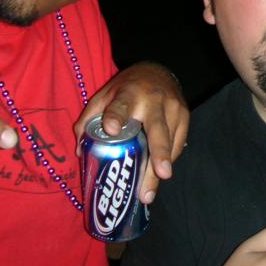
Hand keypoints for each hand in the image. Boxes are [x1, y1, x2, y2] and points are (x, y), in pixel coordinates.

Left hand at [73, 61, 187, 203]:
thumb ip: (90, 119)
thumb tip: (81, 152)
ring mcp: (173, 108)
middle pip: (157, 129)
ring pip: (170, 141)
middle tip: (161, 174)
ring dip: (162, 167)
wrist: (158, 72)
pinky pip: (178, 143)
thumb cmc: (127, 88)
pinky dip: (168, 161)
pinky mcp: (185, 117)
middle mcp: (154, 100)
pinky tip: (157, 177)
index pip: (121, 105)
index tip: (111, 129)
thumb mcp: (105, 95)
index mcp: (129, 93)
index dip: (116, 116)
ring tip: (149, 193)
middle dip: (160, 152)